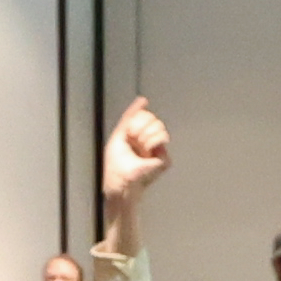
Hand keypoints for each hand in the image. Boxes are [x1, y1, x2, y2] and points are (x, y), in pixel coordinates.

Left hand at [102, 96, 169, 213]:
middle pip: (153, 118)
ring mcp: (158, 150)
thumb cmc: (115, 164)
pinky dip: (151, 143)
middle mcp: (150, 142)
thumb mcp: (119, 133)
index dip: (136, 120)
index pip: (145, 116)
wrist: (119, 181)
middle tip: (133, 140)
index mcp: (139, 136)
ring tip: (139, 148)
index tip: (129, 133)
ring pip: (159, 126)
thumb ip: (130, 115)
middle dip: (139, 127)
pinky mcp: (164, 159)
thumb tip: (142, 99)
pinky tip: (146, 152)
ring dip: (144, 136)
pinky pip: (162, 138)